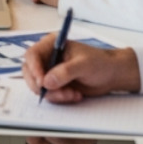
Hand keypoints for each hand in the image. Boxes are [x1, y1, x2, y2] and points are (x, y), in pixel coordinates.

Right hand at [21, 34, 140, 103]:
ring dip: (54, 94)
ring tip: (73, 94)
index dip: (33, 68)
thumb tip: (46, 81)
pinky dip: (60, 98)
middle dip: (42, 86)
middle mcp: (48, 58)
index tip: (41, 81)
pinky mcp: (55, 85)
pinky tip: (75, 95)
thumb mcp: (84, 65)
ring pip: (39, 86)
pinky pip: (49, 94)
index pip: (32, 54)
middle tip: (58, 93)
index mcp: (52, 45)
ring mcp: (50, 72)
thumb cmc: (100, 63)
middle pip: (30, 72)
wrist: (112, 75)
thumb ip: (65, 72)